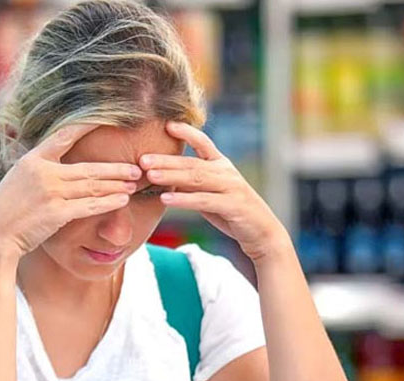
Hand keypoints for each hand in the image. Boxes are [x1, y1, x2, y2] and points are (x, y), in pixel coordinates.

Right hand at [0, 124, 141, 258]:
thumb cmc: (7, 206)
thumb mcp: (19, 177)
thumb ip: (39, 167)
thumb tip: (55, 160)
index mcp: (34, 160)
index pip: (65, 136)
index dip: (86, 126)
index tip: (107, 119)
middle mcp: (45, 173)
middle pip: (89, 168)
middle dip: (115, 169)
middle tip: (136, 167)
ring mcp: (51, 193)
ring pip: (92, 187)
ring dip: (116, 185)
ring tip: (134, 183)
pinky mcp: (57, 213)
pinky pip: (89, 206)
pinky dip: (108, 203)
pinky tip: (122, 200)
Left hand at [140, 121, 290, 262]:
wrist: (260, 231)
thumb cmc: (229, 210)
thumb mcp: (208, 192)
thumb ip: (190, 183)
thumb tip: (163, 175)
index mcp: (221, 164)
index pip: (203, 142)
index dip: (187, 132)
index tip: (167, 125)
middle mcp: (226, 172)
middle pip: (192, 162)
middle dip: (166, 160)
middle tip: (142, 159)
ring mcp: (231, 187)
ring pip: (197, 178)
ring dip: (171, 176)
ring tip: (150, 175)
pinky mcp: (232, 205)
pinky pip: (203, 200)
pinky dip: (183, 199)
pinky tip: (165, 198)